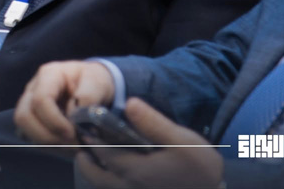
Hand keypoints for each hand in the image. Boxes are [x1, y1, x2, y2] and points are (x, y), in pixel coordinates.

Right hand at [14, 61, 114, 146]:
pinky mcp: (32, 119)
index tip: (73, 134)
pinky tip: (66, 146)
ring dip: (47, 143)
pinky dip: (48, 146)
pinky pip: (31, 137)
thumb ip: (88, 96)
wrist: (93, 85)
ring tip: (71, 147)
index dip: (54, 121)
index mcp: (49, 74)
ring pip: (24, 128)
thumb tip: (74, 116)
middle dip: (47, 136)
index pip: (40, 100)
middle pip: (24, 116)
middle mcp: (33, 88)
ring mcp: (29, 104)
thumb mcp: (98, 81)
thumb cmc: (94, 80)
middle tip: (72, 144)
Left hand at [75, 98, 223, 188]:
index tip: (84, 128)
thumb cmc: (201, 169)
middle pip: (96, 177)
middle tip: (83, 148)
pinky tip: (113, 177)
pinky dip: (107, 185)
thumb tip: (128, 103)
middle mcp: (129, 188)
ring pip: (103, 188)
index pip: (103, 153)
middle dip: (86, 161)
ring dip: (94, 175)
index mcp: (135, 170)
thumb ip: (153, 123)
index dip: (91, 140)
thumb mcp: (183, 141)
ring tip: (92, 162)